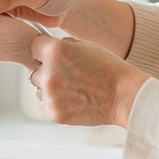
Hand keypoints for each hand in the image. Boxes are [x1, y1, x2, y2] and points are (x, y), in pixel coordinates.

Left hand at [29, 34, 148, 127]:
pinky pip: (46, 104)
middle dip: (47, 71)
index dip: (44, 50)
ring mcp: (50, 95)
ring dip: (51, 88)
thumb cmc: (109, 69)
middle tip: (69, 75)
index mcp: (54, 51)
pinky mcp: (54, 113)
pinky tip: (75, 99)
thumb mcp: (85, 46)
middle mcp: (48, 73)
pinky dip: (56, 103)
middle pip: (34, 70)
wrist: (124, 96)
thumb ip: (62, 46)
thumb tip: (46, 49)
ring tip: (74, 88)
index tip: (51, 55)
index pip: (34, 46)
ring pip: (39, 88)